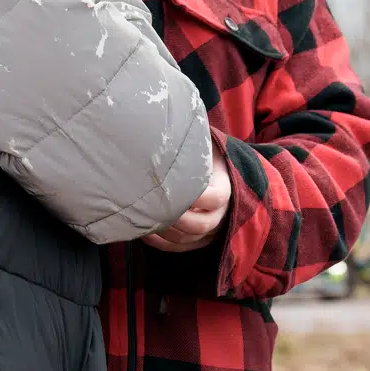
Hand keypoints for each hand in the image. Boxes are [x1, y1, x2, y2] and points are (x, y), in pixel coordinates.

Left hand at [143, 138, 231, 252]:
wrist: (212, 170)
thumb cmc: (200, 154)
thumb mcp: (203, 144)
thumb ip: (192, 142)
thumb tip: (164, 123)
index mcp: (226, 187)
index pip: (216, 197)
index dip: (196, 197)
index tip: (171, 187)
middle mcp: (222, 213)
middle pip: (202, 224)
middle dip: (175, 218)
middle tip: (151, 206)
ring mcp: (211, 229)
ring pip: (188, 238)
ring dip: (165, 231)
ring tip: (143, 217)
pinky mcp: (197, 240)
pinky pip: (179, 247)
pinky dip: (161, 242)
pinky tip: (144, 230)